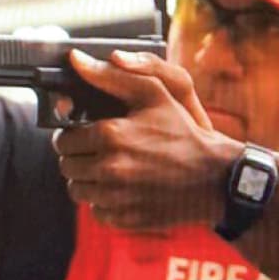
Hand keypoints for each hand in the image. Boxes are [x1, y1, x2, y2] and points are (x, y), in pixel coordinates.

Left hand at [54, 49, 237, 230]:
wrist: (214, 178)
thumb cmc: (184, 133)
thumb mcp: (154, 93)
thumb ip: (111, 76)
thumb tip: (75, 60)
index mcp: (110, 135)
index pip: (64, 139)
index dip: (74, 136)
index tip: (89, 135)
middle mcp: (109, 168)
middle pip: (67, 166)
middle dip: (79, 158)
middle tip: (101, 152)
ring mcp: (116, 198)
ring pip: (77, 191)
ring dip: (88, 181)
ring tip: (111, 171)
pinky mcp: (124, 219)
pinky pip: (95, 211)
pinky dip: (104, 202)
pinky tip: (123, 190)